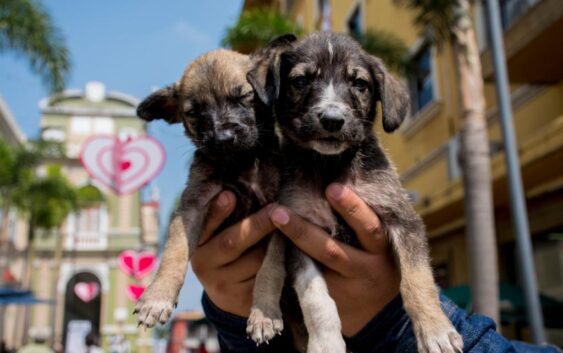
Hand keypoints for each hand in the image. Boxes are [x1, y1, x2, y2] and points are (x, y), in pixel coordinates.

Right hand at [191, 191, 274, 316]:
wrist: (229, 295)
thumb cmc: (228, 252)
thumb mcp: (219, 236)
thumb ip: (228, 218)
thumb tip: (246, 187)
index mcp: (196, 244)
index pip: (206, 226)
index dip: (217, 212)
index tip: (229, 195)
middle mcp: (203, 266)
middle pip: (233, 242)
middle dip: (257, 224)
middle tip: (276, 209)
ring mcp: (222, 285)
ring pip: (256, 259)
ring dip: (272, 245)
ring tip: (282, 234)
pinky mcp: (241, 300)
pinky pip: (266, 277)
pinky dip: (278, 264)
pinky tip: (284, 256)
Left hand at [270, 183, 399, 336]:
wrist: (378, 315)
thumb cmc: (377, 263)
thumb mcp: (381, 246)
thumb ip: (365, 223)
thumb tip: (335, 183)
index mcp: (381, 253)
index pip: (370, 228)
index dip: (352, 209)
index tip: (332, 188)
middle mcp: (363, 271)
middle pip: (331, 251)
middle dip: (304, 231)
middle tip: (280, 211)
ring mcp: (342, 290)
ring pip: (313, 269)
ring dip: (289, 248)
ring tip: (270, 225)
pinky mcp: (325, 301)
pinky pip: (303, 282)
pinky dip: (286, 266)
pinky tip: (266, 249)